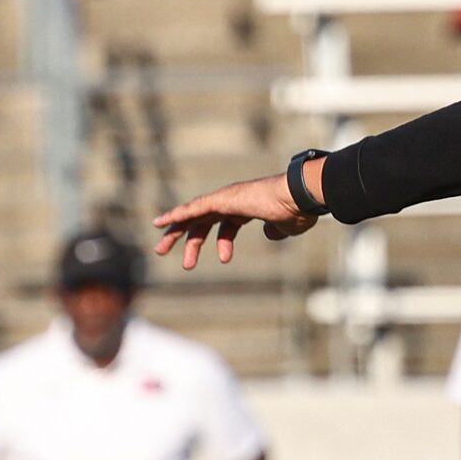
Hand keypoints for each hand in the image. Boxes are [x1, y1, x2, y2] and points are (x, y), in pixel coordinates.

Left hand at [154, 173, 319, 270]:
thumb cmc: (298, 210)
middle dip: (190, 240)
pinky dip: (177, 215)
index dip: (223, 241)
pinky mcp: (223, 199)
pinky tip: (161, 223)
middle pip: (203, 220)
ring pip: (193, 216)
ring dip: (176, 233)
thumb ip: (275, 230)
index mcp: (246, 207)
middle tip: (183, 262)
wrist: (300, 197)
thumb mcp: (286, 227)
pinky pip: (194, 208)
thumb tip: (269, 233)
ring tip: (161, 251)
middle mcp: (232, 200)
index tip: (224, 258)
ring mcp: (226, 198)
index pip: (227, 224)